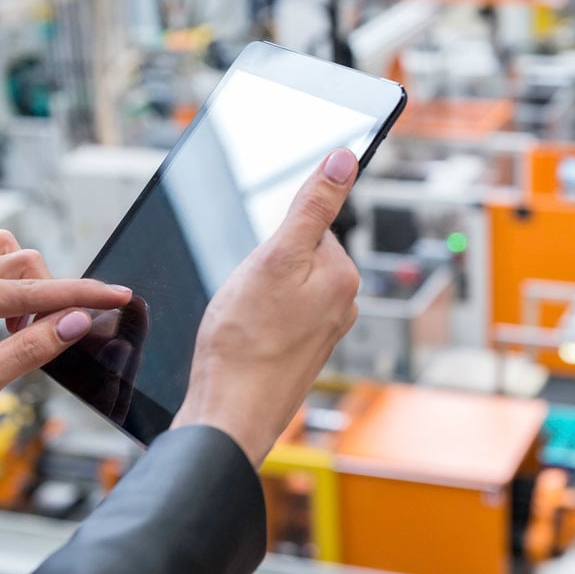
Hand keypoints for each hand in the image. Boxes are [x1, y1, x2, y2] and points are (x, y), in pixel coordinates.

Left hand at [0, 230, 131, 477]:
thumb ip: (30, 349)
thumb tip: (77, 321)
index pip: (26, 288)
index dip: (78, 293)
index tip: (117, 295)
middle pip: (19, 262)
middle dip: (53, 294)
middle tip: (63, 335)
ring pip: (5, 260)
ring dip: (32, 289)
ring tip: (29, 333)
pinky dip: (16, 295)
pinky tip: (15, 330)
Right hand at [173, 149, 360, 465]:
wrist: (229, 414)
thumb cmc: (244, 342)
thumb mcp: (275, 256)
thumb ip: (313, 206)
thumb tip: (345, 158)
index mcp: (344, 275)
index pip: (308, 226)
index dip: (272, 239)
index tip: (257, 267)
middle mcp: (343, 303)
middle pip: (296, 255)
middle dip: (264, 266)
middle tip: (245, 297)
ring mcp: (323, 331)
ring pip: (282, 287)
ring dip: (257, 295)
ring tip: (242, 321)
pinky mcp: (301, 352)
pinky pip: (276, 317)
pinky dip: (255, 321)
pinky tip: (243, 339)